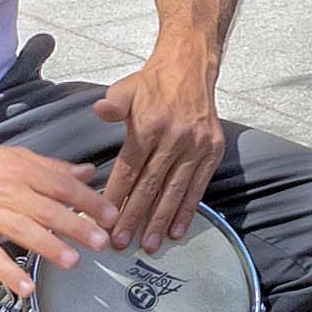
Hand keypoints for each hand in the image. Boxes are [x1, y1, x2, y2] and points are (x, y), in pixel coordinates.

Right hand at [0, 134, 109, 301]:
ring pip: (22, 231)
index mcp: (19, 169)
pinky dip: (7, 272)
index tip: (110, 214)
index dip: (88, 200)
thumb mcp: (12, 157)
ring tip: (72, 261)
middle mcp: (5, 191)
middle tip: (101, 241)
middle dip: (77, 226)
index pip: (61, 185)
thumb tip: (86, 172)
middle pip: (47, 209)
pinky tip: (25, 286)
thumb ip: (51, 168)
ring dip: (49, 247)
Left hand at [76, 65, 229, 249]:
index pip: (129, 170)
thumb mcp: (125, 88)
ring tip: (150, 243)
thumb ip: (112, 104)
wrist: (189, 67)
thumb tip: (99, 111)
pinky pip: (198, 186)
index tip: (103, 220)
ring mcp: (196, 146)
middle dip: (135, 217)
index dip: (115, 197)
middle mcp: (174, 138)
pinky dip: (188, 209)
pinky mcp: (212, 151)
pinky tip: (178, 229)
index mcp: (149, 126)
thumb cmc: (153, 84)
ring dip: (161, 220)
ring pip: (175, 190)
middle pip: (150, 186)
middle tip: (121, 242)